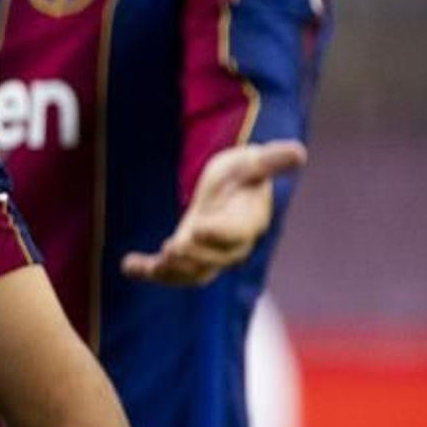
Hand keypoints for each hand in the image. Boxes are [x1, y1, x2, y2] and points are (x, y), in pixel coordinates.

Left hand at [121, 142, 306, 286]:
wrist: (229, 189)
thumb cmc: (242, 173)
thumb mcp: (252, 163)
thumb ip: (270, 161)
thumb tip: (299, 152)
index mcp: (249, 222)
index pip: (236, 233)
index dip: (218, 233)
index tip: (197, 228)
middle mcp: (231, 245)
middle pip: (215, 259)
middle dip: (193, 256)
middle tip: (171, 247)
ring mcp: (208, 255)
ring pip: (194, 274)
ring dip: (172, 273)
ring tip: (152, 265)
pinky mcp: (186, 256)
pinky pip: (169, 272)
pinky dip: (147, 271)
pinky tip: (128, 266)